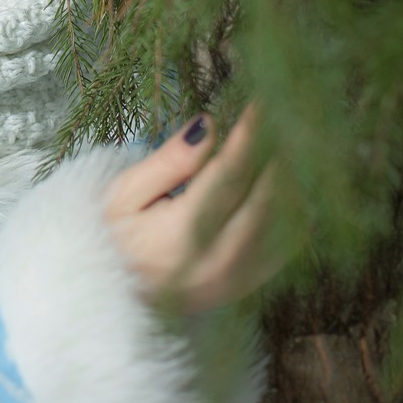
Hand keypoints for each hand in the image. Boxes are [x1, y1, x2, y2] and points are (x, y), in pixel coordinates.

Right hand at [105, 107, 282, 313]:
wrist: (108, 297)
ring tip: (282, 150)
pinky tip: (287, 189)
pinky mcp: (247, 288)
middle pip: (266, 197)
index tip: (261, 105)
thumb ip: (169, 161)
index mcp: (181, 234)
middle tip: (280, 121)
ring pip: (285, 222)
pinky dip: (294, 213)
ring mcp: (237, 279)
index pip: (229, 173)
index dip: (249, 136)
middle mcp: (217, 260)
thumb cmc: (111, 237)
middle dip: (277, 155)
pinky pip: (286, 246)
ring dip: (290, 183)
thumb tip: (210, 124)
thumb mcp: (123, 194)